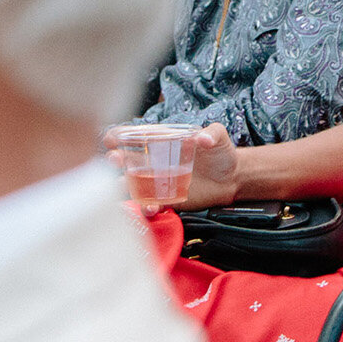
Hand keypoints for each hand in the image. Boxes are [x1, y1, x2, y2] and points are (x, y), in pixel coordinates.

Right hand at [103, 123, 239, 214]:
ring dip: (122, 186)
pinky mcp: (165, 199)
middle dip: (114, 160)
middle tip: (114, 161)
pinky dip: (146, 207)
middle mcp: (153, 161)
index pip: (133, 136)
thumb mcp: (219, 137)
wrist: (231, 179)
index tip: (111, 139)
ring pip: (131, 185)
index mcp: (161, 142)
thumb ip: (212, 133)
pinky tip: (151, 208)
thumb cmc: (220, 152)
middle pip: (125, 160)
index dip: (118, 135)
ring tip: (123, 187)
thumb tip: (203, 139)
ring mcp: (157, 182)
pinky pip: (149, 204)